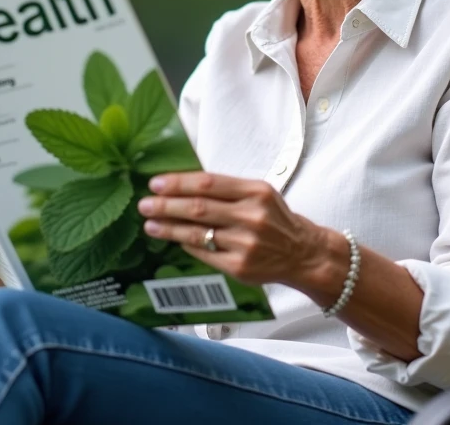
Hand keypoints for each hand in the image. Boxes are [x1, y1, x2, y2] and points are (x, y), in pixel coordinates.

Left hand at [136, 172, 334, 291]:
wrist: (303, 253)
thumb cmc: (276, 220)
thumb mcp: (260, 194)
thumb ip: (228, 190)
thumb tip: (183, 186)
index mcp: (256, 192)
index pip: (208, 183)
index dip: (178, 183)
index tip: (156, 183)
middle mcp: (251, 216)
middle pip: (198, 208)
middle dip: (166, 205)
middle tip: (145, 204)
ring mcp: (245, 243)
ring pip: (197, 232)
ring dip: (169, 227)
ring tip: (150, 223)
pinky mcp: (240, 266)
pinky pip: (205, 253)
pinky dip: (187, 244)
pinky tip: (174, 239)